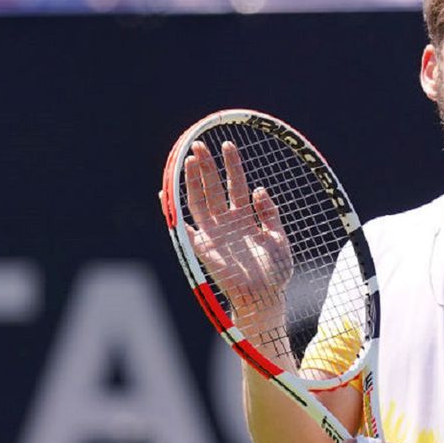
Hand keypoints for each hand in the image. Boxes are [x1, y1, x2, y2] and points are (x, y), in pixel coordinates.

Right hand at [184, 140, 293, 342]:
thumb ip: (269, 214)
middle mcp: (227, 223)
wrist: (264, 298)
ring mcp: (213, 234)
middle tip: (200, 144)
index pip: (236, 185)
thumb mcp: (279, 238)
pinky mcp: (202, 248)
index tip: (228, 145)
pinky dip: (172, 212)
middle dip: (207, 166)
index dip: (232, 165)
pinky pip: (184, 228)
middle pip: (213, 188)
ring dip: (193, 181)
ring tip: (189, 158)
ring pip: (199, 201)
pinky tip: (165, 194)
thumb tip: (260, 189)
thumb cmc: (275, 272)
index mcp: (246, 218)